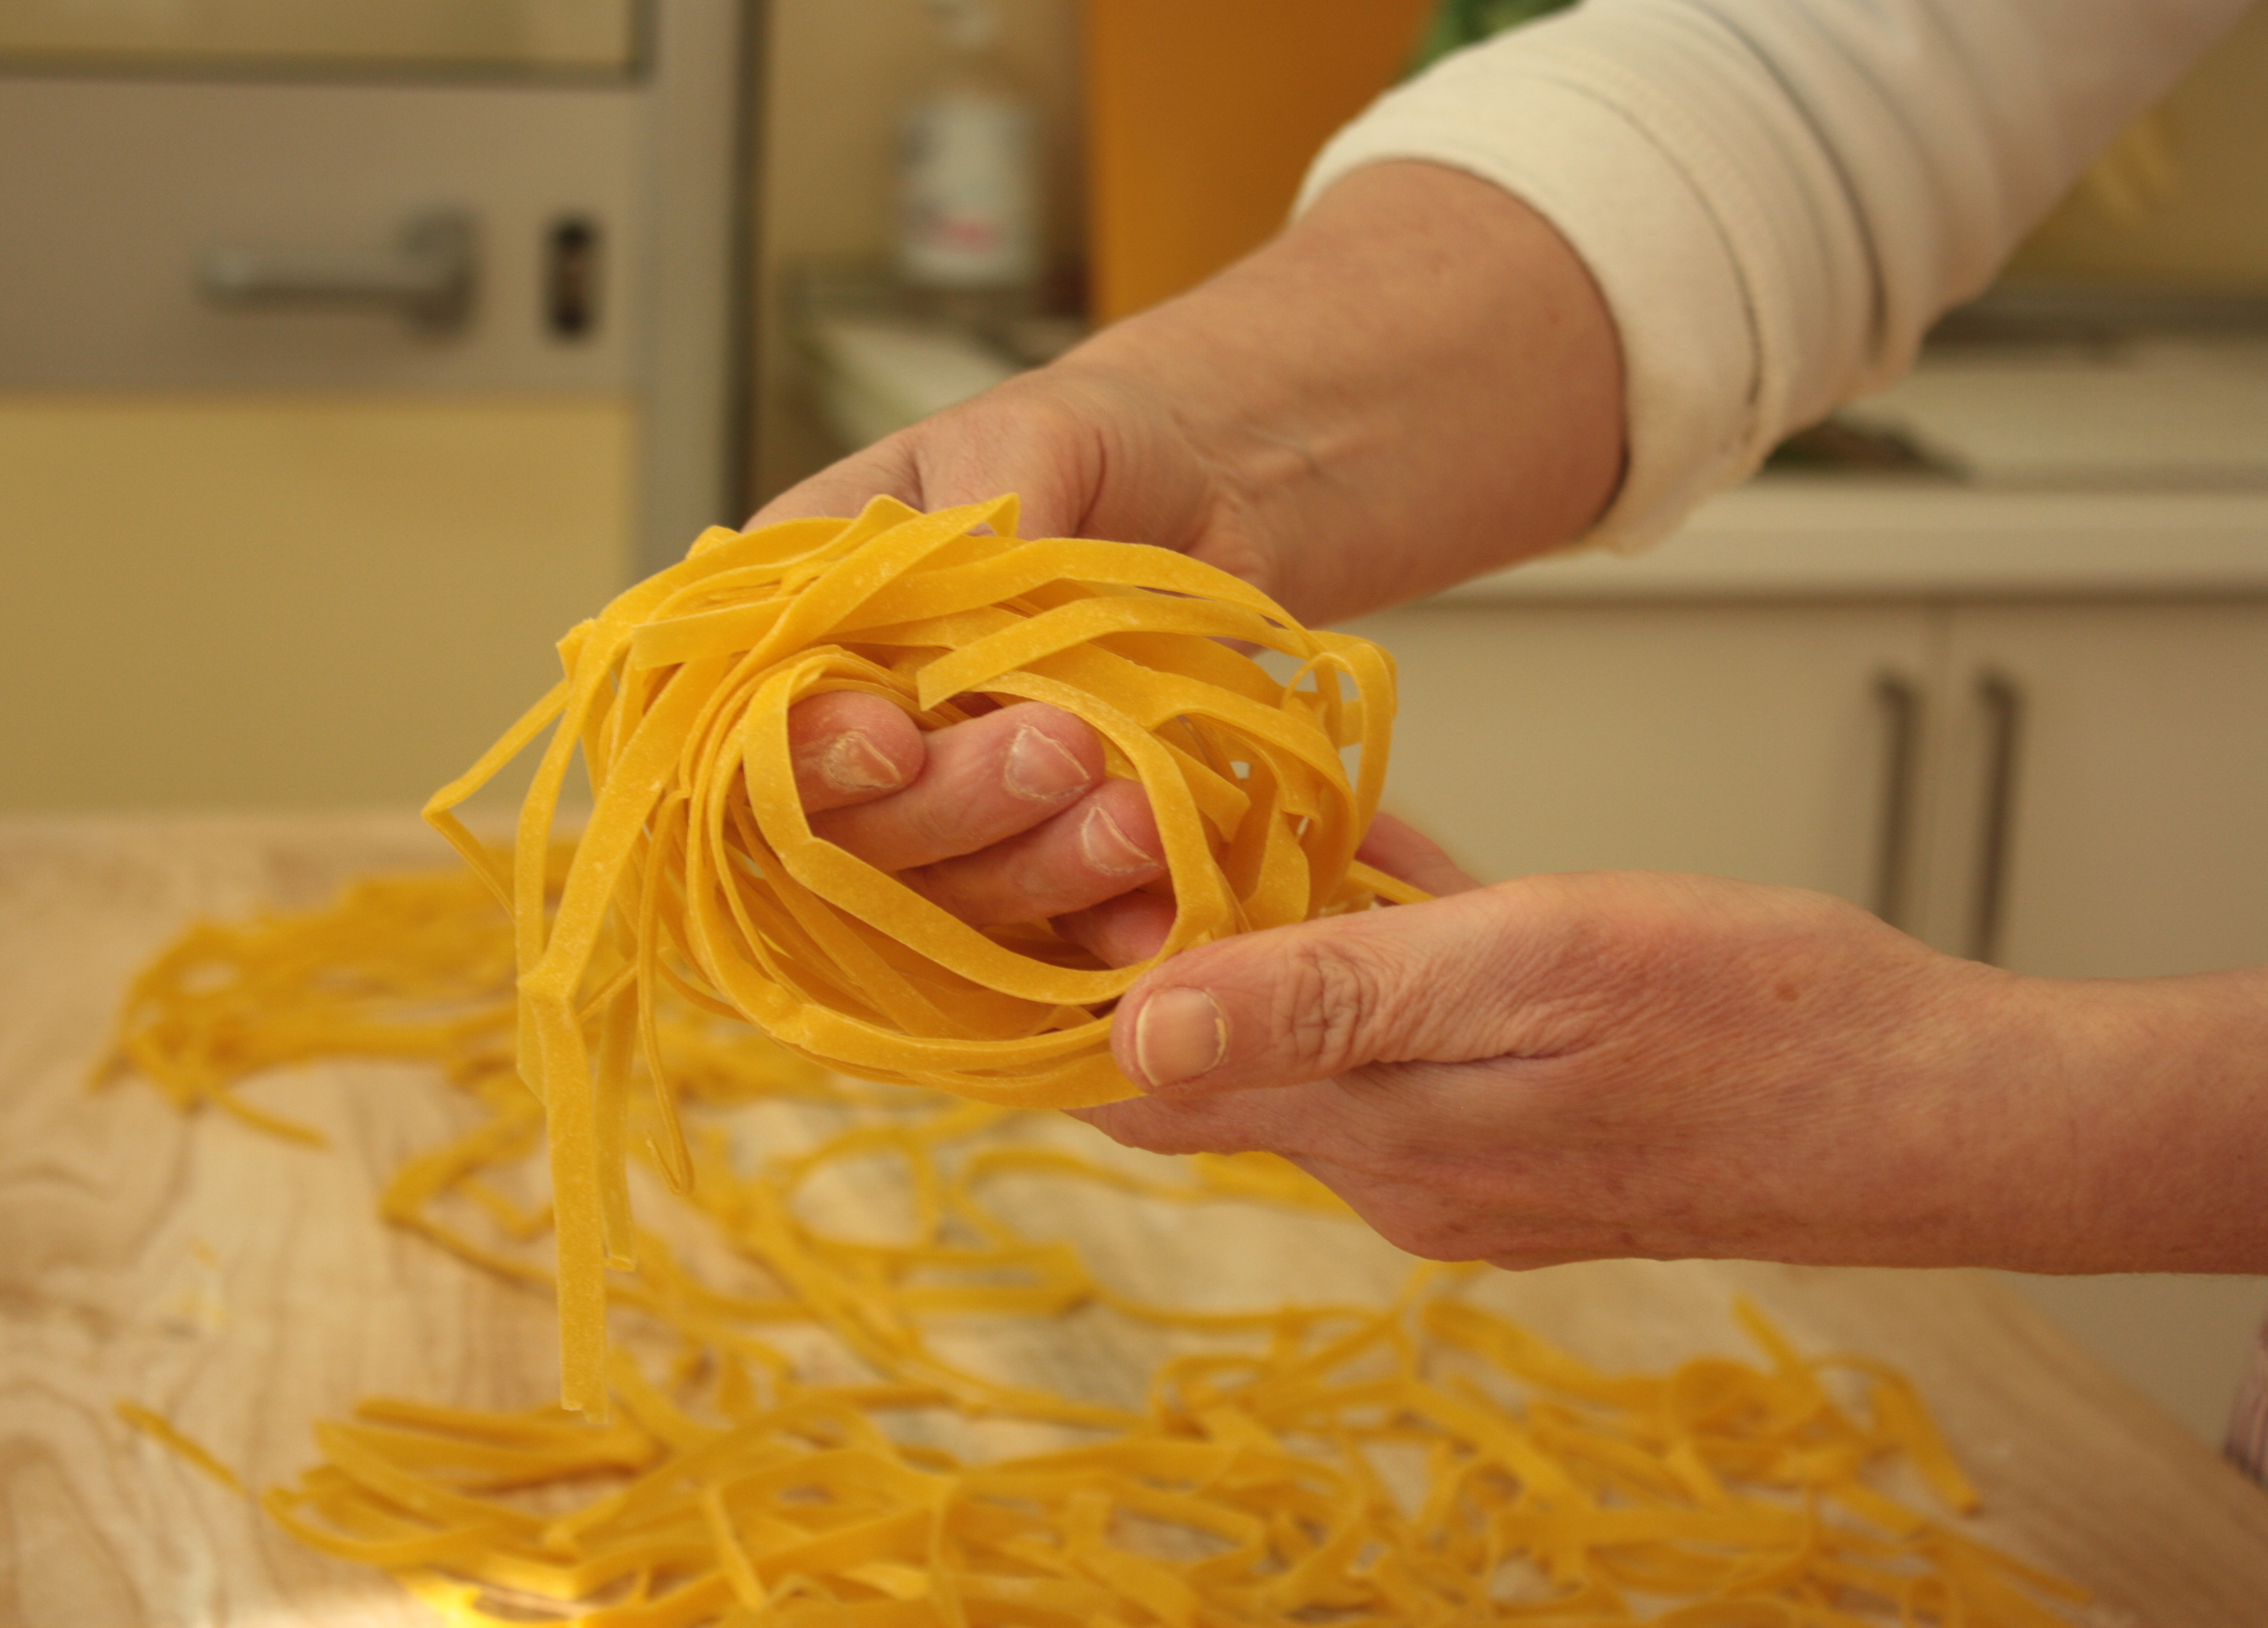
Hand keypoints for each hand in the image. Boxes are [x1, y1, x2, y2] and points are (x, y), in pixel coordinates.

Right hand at [760, 164, 1622, 940]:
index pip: (747, 719)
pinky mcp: (1038, 857)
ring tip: (1139, 818)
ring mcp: (941, 813)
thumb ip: (977, 528)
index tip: (890, 735)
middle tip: (1058, 750)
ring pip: (948, 892)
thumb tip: (963, 616)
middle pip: (846, 831)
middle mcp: (849, 735)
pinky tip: (1160, 914)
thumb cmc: (1089, 446)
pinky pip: (1053, 929)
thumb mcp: (1022, 443)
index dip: (804, 751)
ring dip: (1037, 867)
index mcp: (794, 621)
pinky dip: (1105, 926)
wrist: (1215, 487)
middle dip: (948, 806)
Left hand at [1074, 863, 2173, 1272]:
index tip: (1060, 868)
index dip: (1081, 986)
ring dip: (1281, 943)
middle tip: (1152, 806)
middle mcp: (1397, 1172)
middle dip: (1171, 947)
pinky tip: (1391, 868)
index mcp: (1377, 1135)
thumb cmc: (1753, 1019)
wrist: (1935, 1108)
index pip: (1147, 1089)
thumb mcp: (1529, 969)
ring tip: (1264, 818)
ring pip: (1312, 1043)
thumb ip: (1330, 1003)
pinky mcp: (1524, 1140)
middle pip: (1219, 1063)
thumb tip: (1137, 1031)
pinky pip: (1403, 1045)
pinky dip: (1379, 958)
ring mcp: (1463, 1165)